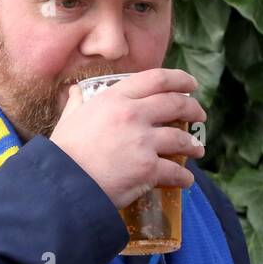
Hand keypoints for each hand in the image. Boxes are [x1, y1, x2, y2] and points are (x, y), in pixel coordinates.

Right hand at [49, 68, 206, 211]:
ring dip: (193, 145)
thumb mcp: (68, 119)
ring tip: (196, 150)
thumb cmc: (63, 152)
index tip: (191, 84)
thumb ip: (76, 104)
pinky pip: (176, 172)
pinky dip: (184, 178)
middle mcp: (133, 115)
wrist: (63, 184)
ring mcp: (143, 142)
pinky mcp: (148, 169)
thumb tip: (74, 92)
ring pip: (181, 139)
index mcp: (114, 99)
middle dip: (193, 109)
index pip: (156, 79)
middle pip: (175, 104)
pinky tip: (185, 181)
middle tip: (199, 115)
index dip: (179, 79)